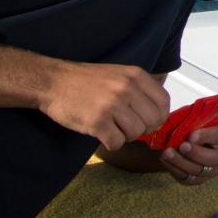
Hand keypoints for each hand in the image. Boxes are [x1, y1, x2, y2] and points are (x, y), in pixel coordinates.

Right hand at [39, 61, 169, 149]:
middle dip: (142, 129)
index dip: (159, 116)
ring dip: (125, 136)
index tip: (149, 121)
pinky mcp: (97, 122)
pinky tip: (102, 134)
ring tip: (112, 127)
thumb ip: (140, 90)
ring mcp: (112, 105)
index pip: (164, 102)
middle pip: (153, 121)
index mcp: (135, 75)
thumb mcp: (119, 75)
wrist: (53, 82)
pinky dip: (111, 143)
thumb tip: (158, 114)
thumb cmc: (86, 81)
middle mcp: (127, 88)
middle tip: (127, 126)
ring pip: (136, 133)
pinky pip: (117, 143)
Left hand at [161, 124, 217, 185]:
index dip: (206, 136)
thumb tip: (186, 126)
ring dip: (181, 162)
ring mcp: (212, 170)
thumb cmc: (192, 126)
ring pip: (198, 170)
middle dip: (195, 153)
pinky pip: (187, 178)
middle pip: (213, 158)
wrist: (184, 140)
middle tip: (181, 146)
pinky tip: (165, 159)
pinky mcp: (198, 180)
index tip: (191, 135)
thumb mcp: (195, 120)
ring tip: (167, 153)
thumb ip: (194, 122)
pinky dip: (174, 169)